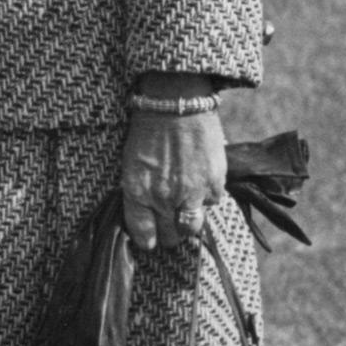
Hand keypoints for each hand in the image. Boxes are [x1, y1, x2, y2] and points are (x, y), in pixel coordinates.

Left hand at [120, 89, 227, 255]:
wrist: (175, 104)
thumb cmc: (148, 131)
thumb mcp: (131, 163)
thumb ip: (139, 193)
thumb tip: (147, 217)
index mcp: (137, 191)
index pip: (142, 233)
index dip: (147, 240)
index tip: (150, 241)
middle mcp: (163, 197)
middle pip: (170, 236)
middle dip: (169, 233)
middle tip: (170, 223)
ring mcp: (190, 193)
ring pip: (192, 228)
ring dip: (189, 222)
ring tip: (186, 209)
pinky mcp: (214, 183)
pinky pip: (213, 203)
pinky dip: (207, 197)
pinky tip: (200, 181)